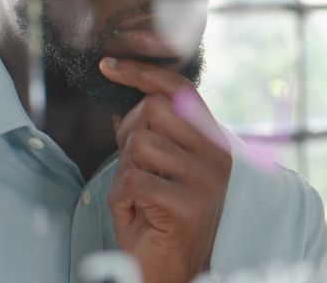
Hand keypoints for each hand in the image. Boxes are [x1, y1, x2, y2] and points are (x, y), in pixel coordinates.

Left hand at [101, 57, 232, 282]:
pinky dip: (122, 199)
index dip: (143, 72)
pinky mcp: (186, 203)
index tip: (109, 65)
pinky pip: (132, 180)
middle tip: (132, 165)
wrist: (180, 273)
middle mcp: (216, 156)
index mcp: (213, 144)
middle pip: (154, 109)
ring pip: (139, 145)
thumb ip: (150, 141)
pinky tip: (139, 215)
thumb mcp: (159, 174)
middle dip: (128, 132)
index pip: (181, 91)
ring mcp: (205, 178)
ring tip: (139, 197)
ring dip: (125, 172)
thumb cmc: (166, 226)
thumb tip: (123, 108)